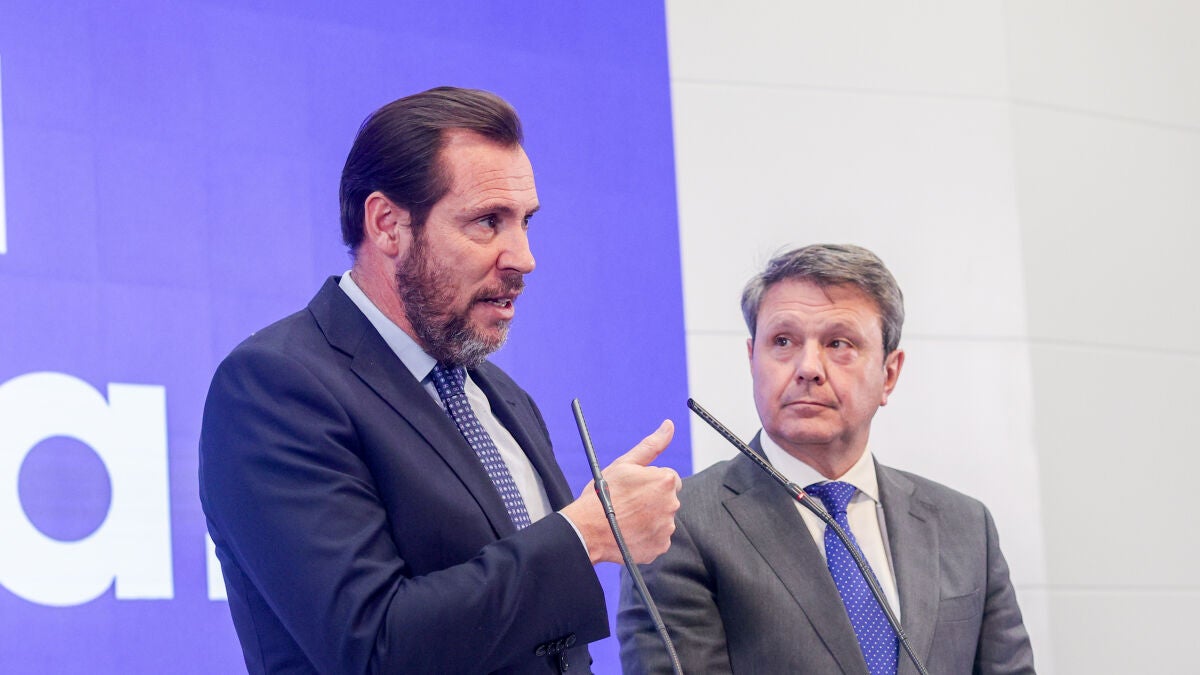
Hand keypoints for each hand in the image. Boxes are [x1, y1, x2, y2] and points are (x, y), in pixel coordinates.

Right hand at [561, 420, 681, 564]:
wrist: (588, 530)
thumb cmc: (603, 495)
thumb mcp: (625, 464)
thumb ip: (652, 445)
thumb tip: (669, 426)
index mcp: (665, 481)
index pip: (669, 479)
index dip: (650, 482)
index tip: (635, 488)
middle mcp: (671, 504)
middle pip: (667, 499)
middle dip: (652, 499)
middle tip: (629, 503)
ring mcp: (666, 528)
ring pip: (662, 518)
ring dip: (650, 517)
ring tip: (627, 518)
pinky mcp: (660, 547)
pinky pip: (658, 538)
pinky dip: (647, 536)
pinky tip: (631, 532)